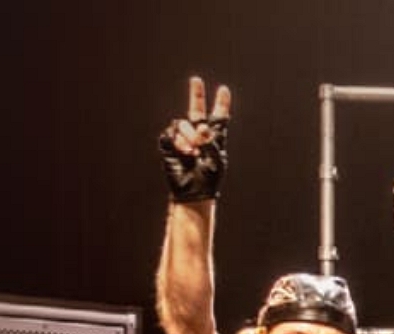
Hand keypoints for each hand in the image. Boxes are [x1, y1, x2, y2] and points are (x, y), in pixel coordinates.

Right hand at [160, 76, 231, 201]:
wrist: (193, 192)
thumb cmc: (209, 179)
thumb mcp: (217, 160)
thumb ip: (211, 142)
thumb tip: (200, 128)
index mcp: (214, 138)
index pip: (219, 117)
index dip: (221, 104)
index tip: (223, 90)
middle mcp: (198, 135)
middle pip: (196, 110)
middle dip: (196, 94)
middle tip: (196, 80)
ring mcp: (183, 138)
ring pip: (183, 123)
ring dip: (190, 136)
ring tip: (194, 151)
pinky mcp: (170, 144)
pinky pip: (172, 133)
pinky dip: (180, 142)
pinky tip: (185, 152)